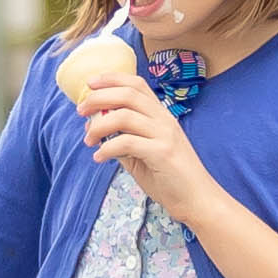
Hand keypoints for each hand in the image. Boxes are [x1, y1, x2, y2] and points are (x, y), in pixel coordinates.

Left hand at [78, 76, 209, 221]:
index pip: (137, 85)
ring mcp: (164, 135)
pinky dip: (107, 148)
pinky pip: (126, 142)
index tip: (90, 83)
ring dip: (99, 125)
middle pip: (127, 95)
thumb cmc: (170, 177)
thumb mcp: (142, 153)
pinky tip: (99, 158)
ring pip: (124, 116)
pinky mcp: (162, 153)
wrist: (197, 199)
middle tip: (81, 110)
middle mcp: (164, 120)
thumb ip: (123, 138)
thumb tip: (95, 128)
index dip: (112, 79)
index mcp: (161, 115)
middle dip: (99, 98)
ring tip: (88, 140)